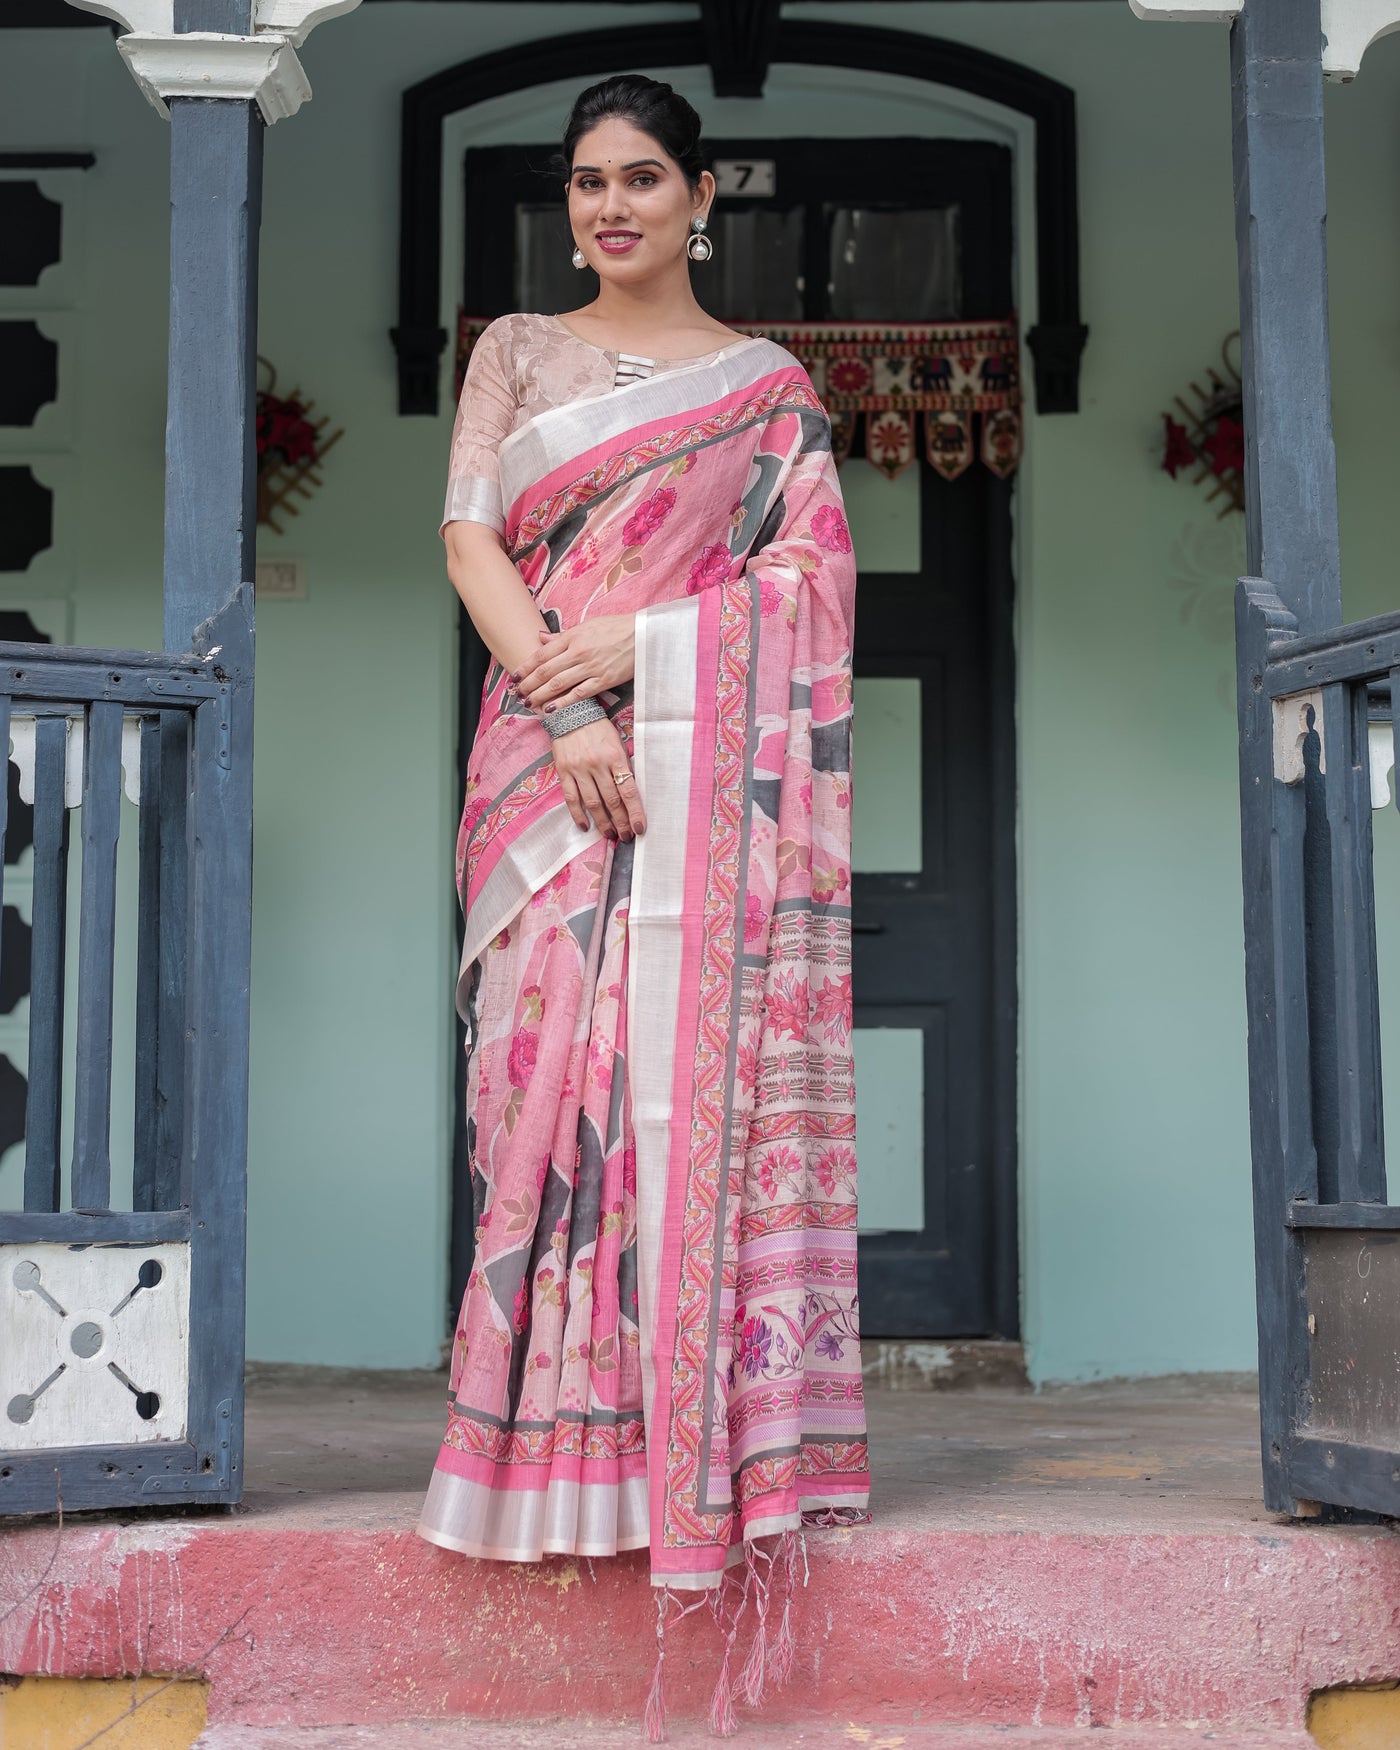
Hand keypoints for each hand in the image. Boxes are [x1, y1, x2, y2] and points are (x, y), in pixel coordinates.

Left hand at [514, 615, 634, 712]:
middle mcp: (579, 652)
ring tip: (528, 703)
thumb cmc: (615, 628)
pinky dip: (564, 703)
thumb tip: (540, 637)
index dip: (526, 667)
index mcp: (573, 637)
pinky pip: (580, 694)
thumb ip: (562, 635)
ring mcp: (592, 667)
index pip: (542, 654)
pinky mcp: (604, 680)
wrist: (644, 634)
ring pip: (559, 684)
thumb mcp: (587, 625)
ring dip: (540, 695)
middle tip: (516, 694)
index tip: (514, 676)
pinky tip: (551, 710)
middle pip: (546, 671)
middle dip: (528, 684)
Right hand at [551, 715, 645, 841]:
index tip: (639, 828)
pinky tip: (585, 826)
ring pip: (593, 803)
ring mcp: (579, 769)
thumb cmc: (598, 728)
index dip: (635, 812)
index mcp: (615, 756)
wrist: (569, 712)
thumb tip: (630, 791)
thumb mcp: (617, 741)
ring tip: (609, 835)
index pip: (628, 791)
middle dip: (621, 822)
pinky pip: (571, 798)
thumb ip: (623, 765)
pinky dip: (578, 815)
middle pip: (612, 801)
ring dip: (603, 823)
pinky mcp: (564, 771)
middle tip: (626, 836)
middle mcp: (598, 765)